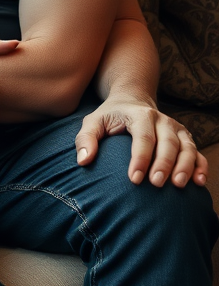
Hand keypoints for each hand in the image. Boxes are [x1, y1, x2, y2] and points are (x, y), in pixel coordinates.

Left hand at [75, 96, 207, 187]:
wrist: (132, 100)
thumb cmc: (111, 115)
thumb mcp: (93, 121)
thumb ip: (86, 139)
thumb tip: (83, 161)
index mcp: (140, 114)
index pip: (143, 137)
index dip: (140, 158)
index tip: (134, 179)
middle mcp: (162, 120)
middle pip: (168, 143)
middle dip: (164, 164)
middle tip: (156, 184)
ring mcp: (176, 128)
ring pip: (187, 147)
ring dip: (185, 167)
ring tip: (178, 185)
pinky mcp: (185, 137)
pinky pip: (197, 152)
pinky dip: (201, 167)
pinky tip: (200, 182)